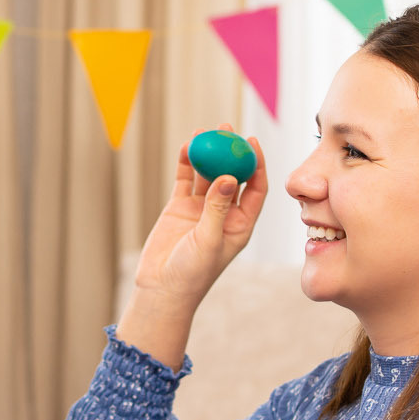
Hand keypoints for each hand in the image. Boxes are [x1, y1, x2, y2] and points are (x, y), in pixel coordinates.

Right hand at [129, 129, 269, 306]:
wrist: (162, 289)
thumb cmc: (192, 274)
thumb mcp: (208, 241)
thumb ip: (217, 209)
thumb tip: (227, 177)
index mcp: (240, 224)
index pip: (255, 188)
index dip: (256, 164)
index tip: (251, 142)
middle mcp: (223, 213)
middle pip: (232, 176)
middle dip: (231, 152)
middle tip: (228, 130)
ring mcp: (201, 210)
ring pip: (207, 174)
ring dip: (208, 153)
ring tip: (205, 131)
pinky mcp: (179, 208)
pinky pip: (185, 180)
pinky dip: (186, 164)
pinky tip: (186, 146)